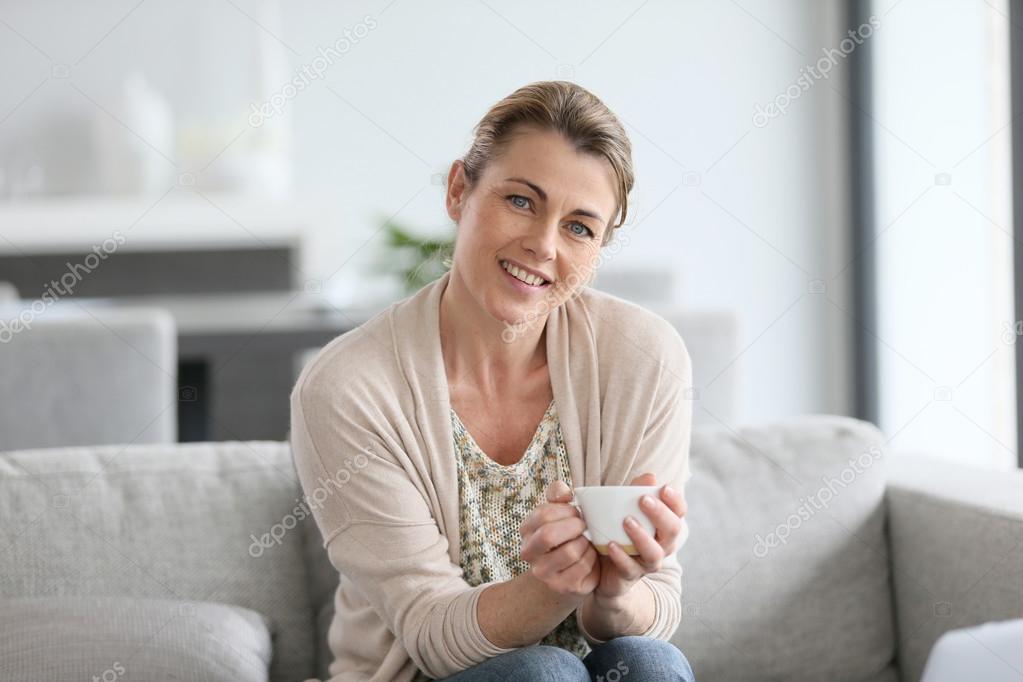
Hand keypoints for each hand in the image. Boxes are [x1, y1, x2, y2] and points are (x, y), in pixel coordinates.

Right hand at [519, 480, 599, 598]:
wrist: (566, 573)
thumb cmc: (564, 536)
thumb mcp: (558, 512)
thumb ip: (557, 494)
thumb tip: (564, 492)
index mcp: (526, 531)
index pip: (543, 514)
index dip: (566, 510)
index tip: (577, 512)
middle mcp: (529, 554)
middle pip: (549, 535)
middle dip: (574, 526)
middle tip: (584, 525)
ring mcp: (544, 573)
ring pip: (570, 551)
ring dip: (585, 542)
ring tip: (586, 541)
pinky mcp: (562, 586)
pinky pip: (583, 566)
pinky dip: (592, 557)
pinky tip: (589, 555)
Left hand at [590, 472, 687, 603]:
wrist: (606, 567)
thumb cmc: (621, 530)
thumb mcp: (626, 508)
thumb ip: (636, 492)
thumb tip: (649, 477)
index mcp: (665, 526)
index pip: (679, 513)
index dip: (675, 501)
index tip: (664, 488)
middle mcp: (663, 545)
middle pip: (672, 530)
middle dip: (660, 514)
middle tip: (643, 500)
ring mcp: (648, 562)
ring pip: (654, 553)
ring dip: (642, 536)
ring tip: (627, 521)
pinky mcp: (631, 575)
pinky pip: (629, 568)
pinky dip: (621, 556)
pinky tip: (611, 544)